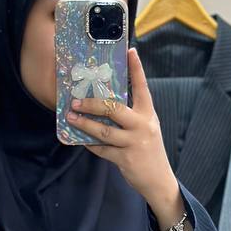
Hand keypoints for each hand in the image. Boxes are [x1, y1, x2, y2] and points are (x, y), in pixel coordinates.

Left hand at [64, 46, 180, 214]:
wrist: (159, 180)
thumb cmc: (148, 149)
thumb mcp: (146, 128)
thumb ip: (130, 115)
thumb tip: (104, 103)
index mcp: (148, 114)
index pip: (142, 87)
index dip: (136, 68)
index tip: (130, 50)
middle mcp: (143, 125)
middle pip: (114, 108)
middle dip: (92, 103)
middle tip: (75, 101)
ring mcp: (135, 143)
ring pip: (104, 130)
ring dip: (84, 124)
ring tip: (71, 118)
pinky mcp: (126, 158)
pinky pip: (102, 149)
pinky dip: (90, 144)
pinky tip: (80, 139)